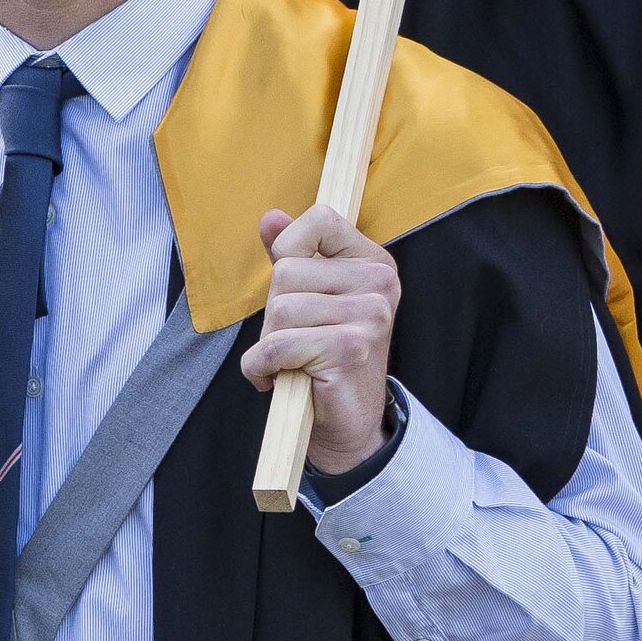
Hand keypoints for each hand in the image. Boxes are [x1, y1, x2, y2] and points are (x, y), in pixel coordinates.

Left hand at [241, 205, 400, 474]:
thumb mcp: (310, 299)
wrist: (346, 422)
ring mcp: (370, 316)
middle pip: (286, 272)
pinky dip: (262, 367)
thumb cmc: (323, 356)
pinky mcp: (350, 349)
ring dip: (269, 343)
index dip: (289, 252)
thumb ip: (291, 256)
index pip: (319, 220)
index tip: (298, 289)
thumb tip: (270, 218)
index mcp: (374, 263)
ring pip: (279, 309)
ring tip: (293, 361)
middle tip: (296, 341)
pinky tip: (278, 379)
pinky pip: (276, 345)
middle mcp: (379, 284)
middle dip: (274, 313)